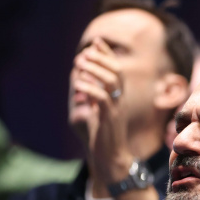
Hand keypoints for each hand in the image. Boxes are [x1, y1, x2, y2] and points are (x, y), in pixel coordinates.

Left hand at [71, 38, 131, 182]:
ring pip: (111, 82)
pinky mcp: (110, 118)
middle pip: (116, 71)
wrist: (112, 157)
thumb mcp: (97, 112)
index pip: (116, 69)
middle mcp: (121, 99)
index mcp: (119, 96)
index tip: (96, 41)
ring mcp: (117, 108)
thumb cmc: (104, 135)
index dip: (107, 54)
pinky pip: (102, 98)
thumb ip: (93, 96)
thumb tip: (82, 81)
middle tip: (84, 53)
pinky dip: (89, 88)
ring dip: (94, 70)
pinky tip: (77, 83)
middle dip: (100, 58)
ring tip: (79, 64)